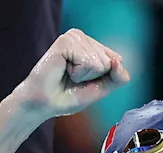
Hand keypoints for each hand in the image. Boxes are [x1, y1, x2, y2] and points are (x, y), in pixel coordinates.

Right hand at [16, 29, 130, 118]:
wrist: (44, 103)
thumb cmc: (68, 95)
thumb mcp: (101, 88)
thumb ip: (117, 77)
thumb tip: (118, 61)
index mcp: (91, 45)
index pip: (117, 60)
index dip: (104, 77)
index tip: (84, 81)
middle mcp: (83, 38)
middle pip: (110, 61)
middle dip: (93, 76)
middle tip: (73, 78)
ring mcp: (74, 38)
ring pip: (100, 62)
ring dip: (84, 75)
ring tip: (68, 74)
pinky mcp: (66, 41)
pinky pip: (88, 61)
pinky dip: (78, 72)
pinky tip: (64, 70)